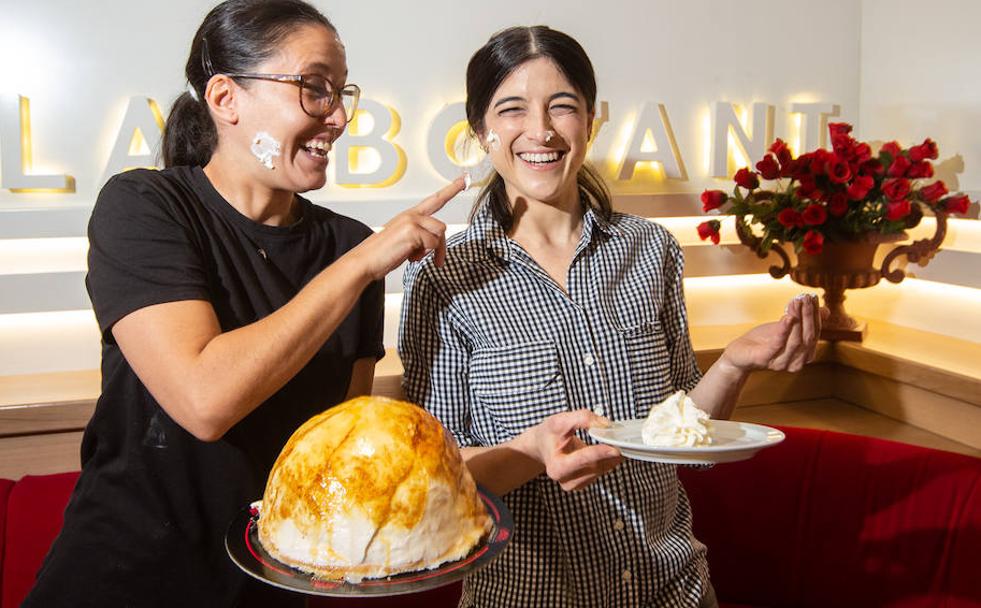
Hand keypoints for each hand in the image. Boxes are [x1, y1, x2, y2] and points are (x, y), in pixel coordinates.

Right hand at [348, 176, 464, 280]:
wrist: (366, 261)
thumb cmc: (384, 253)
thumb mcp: (406, 240)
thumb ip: (422, 236)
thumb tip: (436, 243)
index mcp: (410, 215)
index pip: (436, 199)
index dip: (452, 189)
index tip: (465, 179)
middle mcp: (412, 215)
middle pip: (441, 227)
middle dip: (441, 247)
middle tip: (437, 262)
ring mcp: (412, 221)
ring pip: (438, 235)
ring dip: (431, 251)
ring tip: (414, 256)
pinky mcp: (412, 231)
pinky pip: (432, 245)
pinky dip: (423, 255)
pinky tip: (409, 256)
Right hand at [527, 409, 622, 491]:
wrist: (542, 446)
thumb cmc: (548, 434)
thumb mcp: (559, 420)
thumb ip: (581, 418)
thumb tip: (605, 424)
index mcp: (556, 467)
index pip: (582, 460)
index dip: (599, 453)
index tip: (615, 448)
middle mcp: (566, 480)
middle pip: (594, 466)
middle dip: (608, 453)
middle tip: (622, 440)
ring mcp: (576, 484)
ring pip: (601, 470)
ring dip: (611, 456)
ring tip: (615, 441)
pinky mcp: (585, 482)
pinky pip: (602, 471)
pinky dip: (608, 459)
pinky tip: (609, 448)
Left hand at [720, 293, 827, 372]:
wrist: (739, 354)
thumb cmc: (763, 341)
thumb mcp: (786, 328)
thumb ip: (803, 321)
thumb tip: (826, 310)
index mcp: (804, 355)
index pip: (815, 333)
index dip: (815, 315)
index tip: (812, 297)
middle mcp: (796, 362)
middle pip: (808, 337)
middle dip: (808, 315)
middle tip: (805, 297)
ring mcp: (780, 363)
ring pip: (796, 341)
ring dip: (797, 319)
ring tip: (796, 302)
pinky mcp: (764, 359)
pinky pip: (778, 344)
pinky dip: (784, 330)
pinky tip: (787, 316)